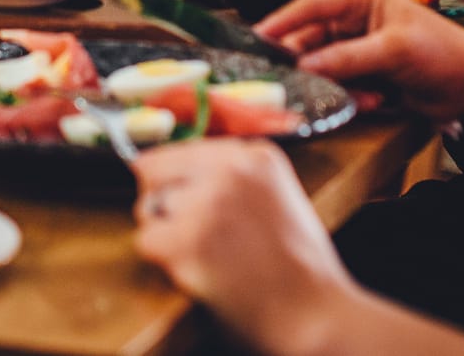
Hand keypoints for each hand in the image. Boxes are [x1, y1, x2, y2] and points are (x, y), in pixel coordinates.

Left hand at [133, 140, 358, 350]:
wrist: (317, 313)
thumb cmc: (301, 265)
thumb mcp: (279, 195)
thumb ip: (235, 176)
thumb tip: (180, 170)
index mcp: (255, 155)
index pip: (179, 150)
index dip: (177, 180)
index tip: (183, 200)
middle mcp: (228, 170)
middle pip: (153, 171)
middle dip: (163, 202)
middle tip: (190, 231)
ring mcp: (207, 204)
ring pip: (148, 208)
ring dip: (165, 233)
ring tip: (205, 254)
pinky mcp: (187, 242)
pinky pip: (146, 241)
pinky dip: (163, 261)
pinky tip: (199, 270)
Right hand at [258, 0, 463, 121]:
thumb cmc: (442, 52)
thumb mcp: (393, 50)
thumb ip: (347, 57)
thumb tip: (306, 64)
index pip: (310, 5)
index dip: (282, 21)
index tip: (256, 39)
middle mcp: (352, 17)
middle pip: (310, 39)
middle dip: (308, 63)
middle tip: (293, 83)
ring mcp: (355, 46)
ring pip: (322, 66)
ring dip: (335, 84)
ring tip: (361, 96)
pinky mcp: (362, 72)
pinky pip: (339, 84)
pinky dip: (351, 95)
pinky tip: (374, 101)